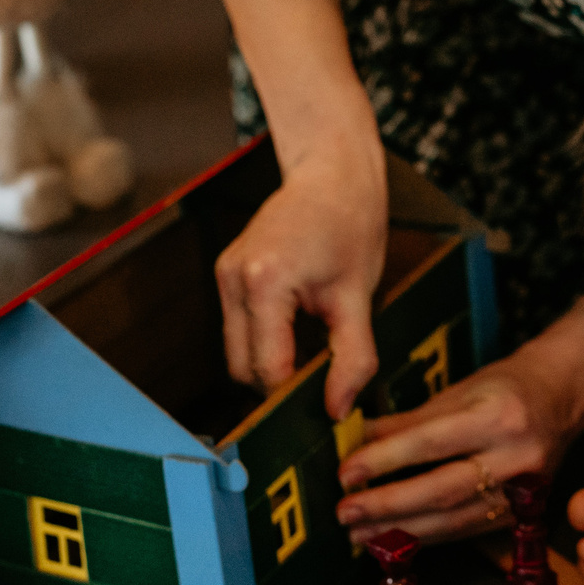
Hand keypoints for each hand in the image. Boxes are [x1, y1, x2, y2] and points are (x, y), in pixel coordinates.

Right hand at [214, 135, 385, 418]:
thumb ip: (351, 357)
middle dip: (278, 384)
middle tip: (321, 381)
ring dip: (270, 363)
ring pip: (235, 353)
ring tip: (313, 349)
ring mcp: (224, 276)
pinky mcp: (225, 275)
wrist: (331, 175)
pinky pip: (238, 329)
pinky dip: (264, 341)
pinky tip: (297, 330)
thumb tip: (338, 409)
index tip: (324, 405)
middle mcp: (233, 279)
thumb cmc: (350, 224)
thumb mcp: (359, 297)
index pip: (267, 369)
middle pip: (241, 369)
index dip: (295, 395)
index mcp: (264, 283)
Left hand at [333, 348, 581, 543]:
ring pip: (453, 519)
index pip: (432, 443)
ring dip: (400, 530)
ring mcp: (522, 492)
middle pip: (442, 489)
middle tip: (345, 512)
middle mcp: (516, 456)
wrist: (564, 399)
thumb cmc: (507, 388)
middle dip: (388, 505)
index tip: (347, 473)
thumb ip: (406, 420)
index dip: (385, 460)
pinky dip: (426, 535)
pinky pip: (465, 529)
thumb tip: (353, 439)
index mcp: (499, 416)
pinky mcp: (520, 514)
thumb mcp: (459, 391)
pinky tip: (394, 538)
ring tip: (358, 534)